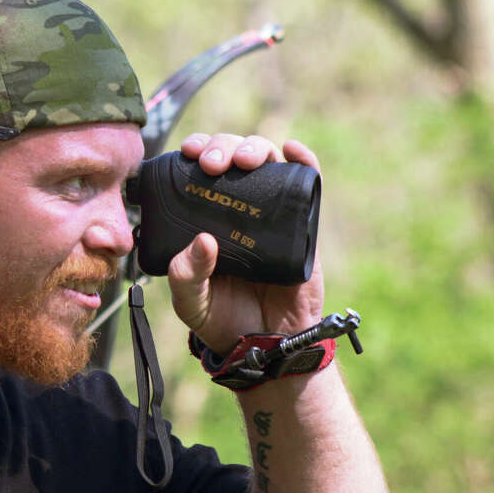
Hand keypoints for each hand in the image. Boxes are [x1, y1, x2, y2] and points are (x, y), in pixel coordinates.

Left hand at [166, 133, 324, 353]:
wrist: (266, 345)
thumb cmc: (223, 321)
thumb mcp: (190, 302)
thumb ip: (186, 275)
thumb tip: (203, 240)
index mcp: (203, 216)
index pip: (198, 170)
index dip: (195, 150)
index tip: (187, 151)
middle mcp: (236, 208)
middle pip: (232, 158)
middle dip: (221, 146)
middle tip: (211, 164)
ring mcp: (271, 213)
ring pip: (266, 162)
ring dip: (254, 148)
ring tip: (243, 160)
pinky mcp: (302, 225)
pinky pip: (307, 185)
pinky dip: (303, 160)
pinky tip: (292, 150)